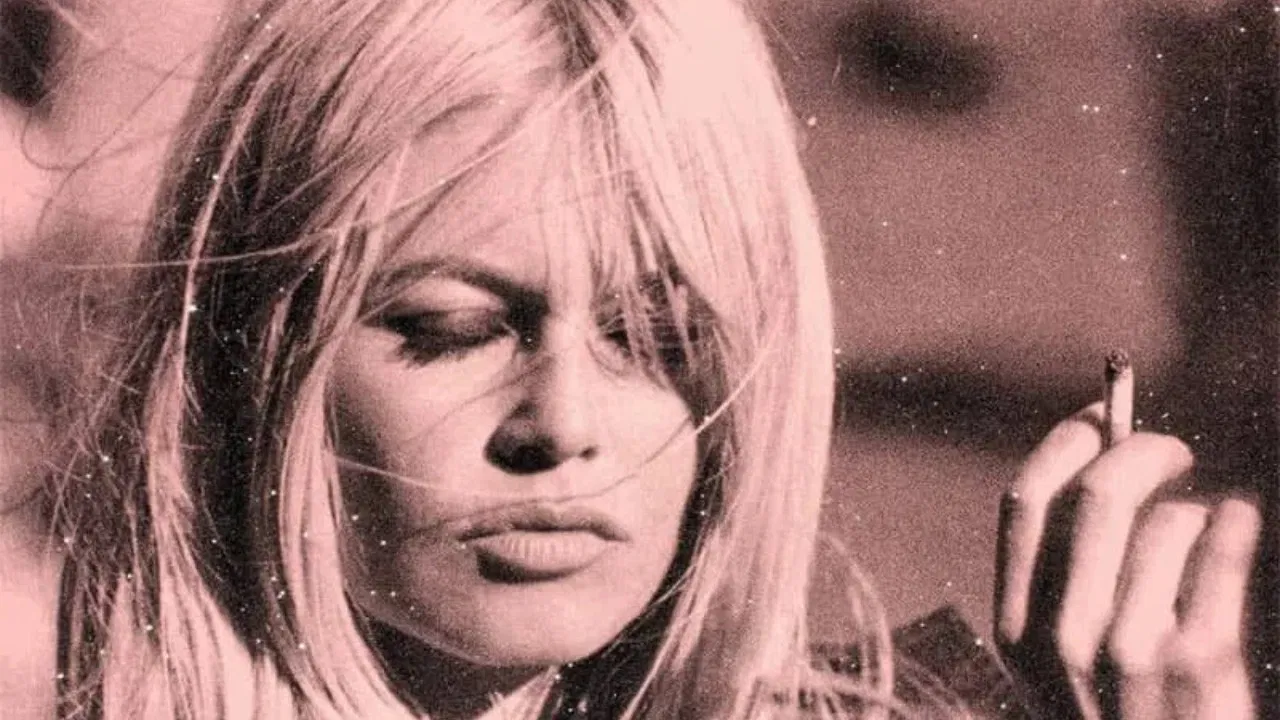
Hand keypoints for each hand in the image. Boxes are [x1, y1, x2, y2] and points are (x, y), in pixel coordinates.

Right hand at [995, 402, 1259, 719]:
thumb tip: (1102, 454)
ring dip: (1196, 502)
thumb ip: (1067, 574)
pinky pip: (1220, 545)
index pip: (1025, 500)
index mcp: (1019, 626)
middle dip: (1143, 450)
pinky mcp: (1200, 658)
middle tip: (1175, 449)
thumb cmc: (1128, 714)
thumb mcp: (1067, 660)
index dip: (1066, 442)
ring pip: (1165, 519)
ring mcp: (1131, 649)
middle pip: (1096, 496)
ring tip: (1208, 523)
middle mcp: (1064, 636)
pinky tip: (1242, 519)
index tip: (1100, 415)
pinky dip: (1237, 519)